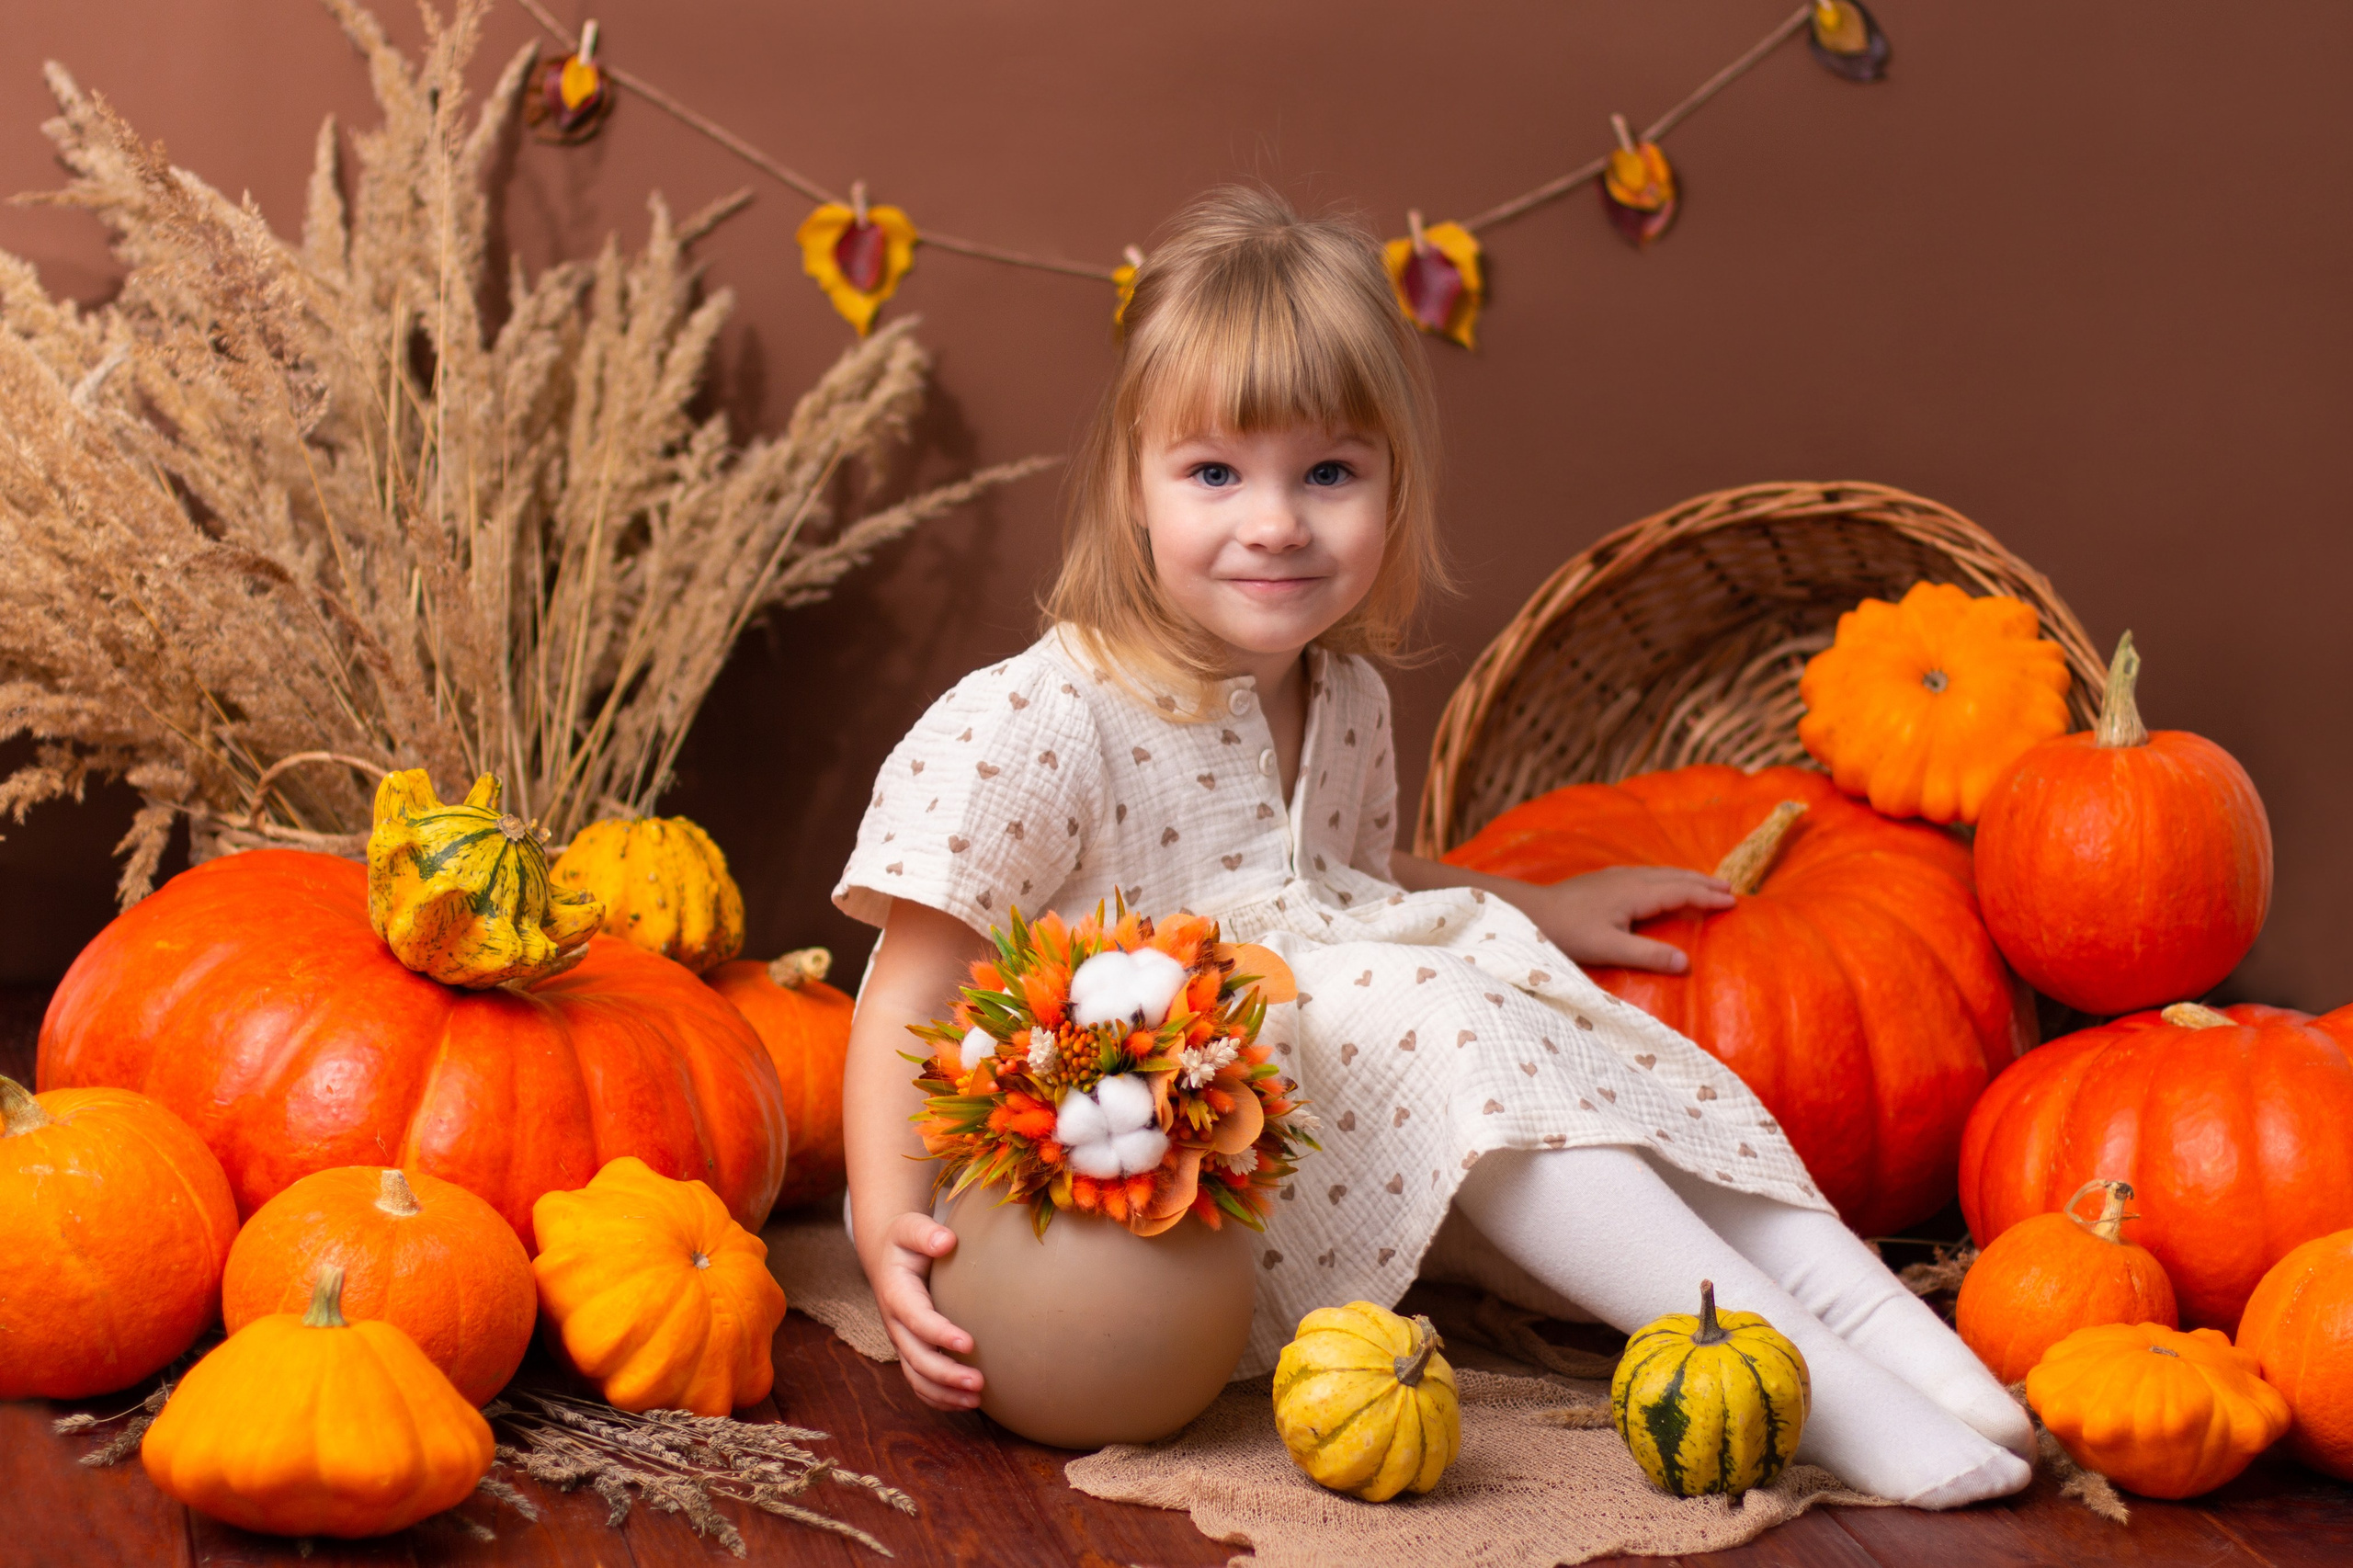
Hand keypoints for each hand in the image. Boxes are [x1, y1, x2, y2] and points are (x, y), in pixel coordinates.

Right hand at [861, 1211, 983, 1410]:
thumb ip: (926, 1233)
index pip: (916, 1319)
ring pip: (916, 1377)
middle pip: (916, 1357)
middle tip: (978, 1382)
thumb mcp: (910, 1227)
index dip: (939, 1334)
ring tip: (976, 1399)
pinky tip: (966, 1403)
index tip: (969, 1344)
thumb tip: (946, 1241)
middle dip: (946, 1374)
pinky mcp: (910, 1351)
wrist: (886, 1255)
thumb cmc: (905, 1240)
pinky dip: (939, 1398)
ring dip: (944, 1393)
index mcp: (896, 1293)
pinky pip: (919, 1382)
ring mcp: (902, 1341)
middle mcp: (896, 1324)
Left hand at [1515, 865, 1732, 971]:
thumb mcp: (1609, 948)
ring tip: (1706, 883)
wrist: (1531, 911)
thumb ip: (1648, 955)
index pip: (1682, 892)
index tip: (1733, 902)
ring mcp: (1615, 877)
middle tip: (1731, 889)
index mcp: (1636, 893)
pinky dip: (1667, 877)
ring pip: (1661, 873)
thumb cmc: (1567, 932)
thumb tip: (1687, 963)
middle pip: (1675, 877)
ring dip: (1686, 878)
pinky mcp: (1604, 880)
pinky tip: (1663, 883)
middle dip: (1703, 882)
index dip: (1708, 897)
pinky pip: (1647, 874)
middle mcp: (1629, 878)